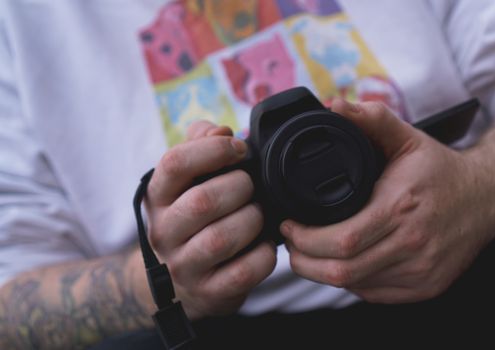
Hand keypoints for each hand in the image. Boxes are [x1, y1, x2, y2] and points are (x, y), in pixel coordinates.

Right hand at [144, 121, 275, 318]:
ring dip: (251, 220)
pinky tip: (264, 245)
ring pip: (221, 239)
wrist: (178, 282)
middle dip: (239, 187)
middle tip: (252, 188)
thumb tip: (221, 130)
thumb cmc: (191, 219)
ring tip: (258, 214)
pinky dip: (262, 256)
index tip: (239, 148)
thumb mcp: (186, 181)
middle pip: (202, 202)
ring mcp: (184, 266)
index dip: (213, 150)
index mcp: (158, 197)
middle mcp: (164, 232)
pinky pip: (242, 273)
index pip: (175, 163)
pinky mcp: (208, 292)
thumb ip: (199, 146)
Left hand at [281, 99, 494, 302]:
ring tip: (311, 253)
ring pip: (355, 286)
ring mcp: (421, 271)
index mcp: (402, 206)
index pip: (342, 240)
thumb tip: (333, 106)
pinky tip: (344, 262)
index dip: (305, 239)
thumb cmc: (442, 170)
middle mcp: (413, 244)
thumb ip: (371, 118)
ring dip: (323, 273)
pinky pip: (374, 293)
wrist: (488, 197)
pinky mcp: (426, 287)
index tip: (289, 225)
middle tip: (293, 243)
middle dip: (305, 260)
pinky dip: (351, 281)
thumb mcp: (407, 137)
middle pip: (342, 270)